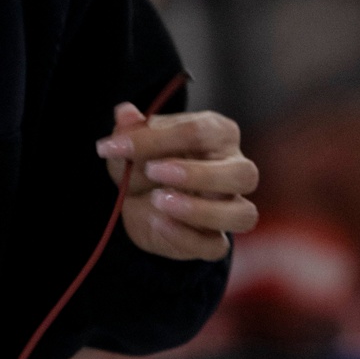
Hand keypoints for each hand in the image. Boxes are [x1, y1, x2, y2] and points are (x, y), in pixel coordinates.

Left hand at [96, 104, 257, 261]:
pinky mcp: (214, 240)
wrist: (140, 202)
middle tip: (152, 171)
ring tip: (159, 201)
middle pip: (243, 174)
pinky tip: (158, 223)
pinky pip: (216, 246)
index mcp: (218, 133)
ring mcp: (229, 208)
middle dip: (198, 174)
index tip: (116, 146)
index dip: (156, 138)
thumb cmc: (145, 162)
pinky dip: (186, 237)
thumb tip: (124, 113)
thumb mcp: (131, 144)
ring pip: (243, 215)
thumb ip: (130, 129)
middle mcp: (234, 169)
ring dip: (202, 211)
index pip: (200, 132)